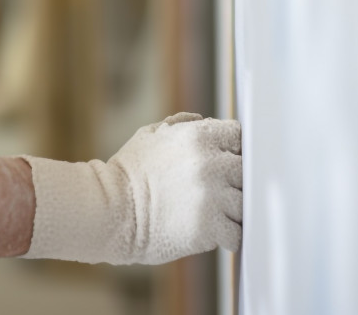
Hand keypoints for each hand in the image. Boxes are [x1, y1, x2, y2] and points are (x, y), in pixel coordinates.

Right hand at [21, 114, 241, 264]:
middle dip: (234, 182)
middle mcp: (210, 163)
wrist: (110, 211)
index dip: (232, 151)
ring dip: (233, 211)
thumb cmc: (128, 173)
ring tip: (213, 215)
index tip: (223, 164)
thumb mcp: (150, 135)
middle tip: (218, 193)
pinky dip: (228, 236)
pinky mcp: (209, 228)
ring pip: (245, 204)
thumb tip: (204, 120)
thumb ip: (182, 124)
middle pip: (247, 171)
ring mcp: (212, 196)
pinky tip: (213, 233)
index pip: (239, 137)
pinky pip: (237, 233)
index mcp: (199, 137)